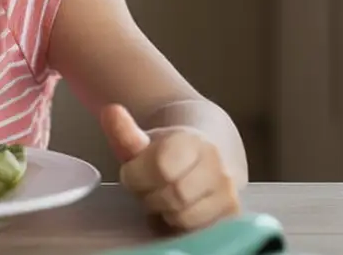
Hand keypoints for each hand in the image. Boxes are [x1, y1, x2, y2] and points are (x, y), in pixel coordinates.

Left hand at [99, 103, 240, 230]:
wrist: (211, 151)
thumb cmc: (170, 149)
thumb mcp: (145, 139)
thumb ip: (125, 132)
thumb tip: (110, 111)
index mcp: (193, 142)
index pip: (160, 166)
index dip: (137, 174)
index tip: (132, 172)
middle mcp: (217, 166)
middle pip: (172, 196)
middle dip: (149, 196)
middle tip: (146, 188)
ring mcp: (228, 192)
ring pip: (184, 217)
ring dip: (164, 213)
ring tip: (162, 198)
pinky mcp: (232, 214)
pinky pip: (195, 231)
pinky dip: (178, 225)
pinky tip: (175, 210)